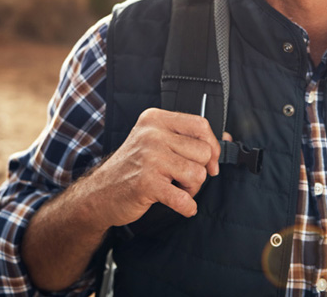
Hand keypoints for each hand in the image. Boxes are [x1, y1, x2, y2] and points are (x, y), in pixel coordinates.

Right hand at [86, 108, 222, 227]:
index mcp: (155, 119)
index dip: (212, 145)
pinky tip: (181, 205)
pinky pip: (185, 198)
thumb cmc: (133, 167)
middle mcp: (152, 134)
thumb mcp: (156, 142)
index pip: (200, 125)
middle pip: (202, 151)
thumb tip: (226, 139)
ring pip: (198, 174)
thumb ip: (188, 138)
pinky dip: (187, 207)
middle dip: (200, 170)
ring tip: (176, 188)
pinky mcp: (147, 183)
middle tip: (183, 178)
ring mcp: (149, 158)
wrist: (100, 193)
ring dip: (192, 188)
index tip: (211, 161)